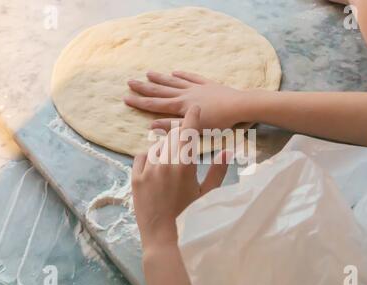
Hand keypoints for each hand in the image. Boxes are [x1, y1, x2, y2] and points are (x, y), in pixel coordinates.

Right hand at [124, 71, 246, 130]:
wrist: (240, 106)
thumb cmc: (220, 122)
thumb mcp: (195, 130)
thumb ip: (173, 128)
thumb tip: (151, 126)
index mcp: (181, 107)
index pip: (155, 105)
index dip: (140, 102)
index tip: (125, 98)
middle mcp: (186, 94)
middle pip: (161, 90)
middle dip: (144, 87)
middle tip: (130, 82)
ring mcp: (196, 88)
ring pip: (174, 82)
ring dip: (160, 78)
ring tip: (148, 73)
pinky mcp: (208, 85)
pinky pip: (192, 78)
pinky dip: (183, 75)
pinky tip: (175, 71)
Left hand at [132, 106, 229, 249]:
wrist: (162, 236)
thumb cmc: (190, 216)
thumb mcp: (207, 194)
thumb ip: (218, 170)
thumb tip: (227, 151)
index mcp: (185, 166)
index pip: (189, 133)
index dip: (193, 117)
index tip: (194, 108)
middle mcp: (165, 163)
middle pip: (173, 136)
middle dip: (181, 134)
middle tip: (185, 142)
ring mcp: (148, 170)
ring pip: (158, 146)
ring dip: (166, 148)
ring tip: (171, 163)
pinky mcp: (135, 177)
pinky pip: (142, 156)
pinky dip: (150, 157)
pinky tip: (156, 167)